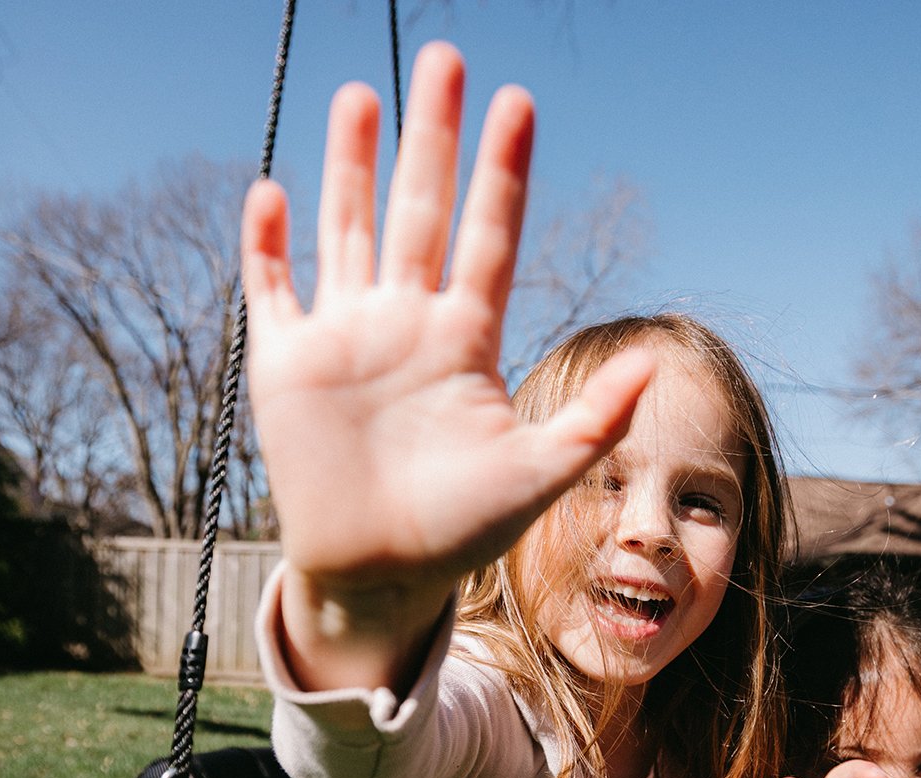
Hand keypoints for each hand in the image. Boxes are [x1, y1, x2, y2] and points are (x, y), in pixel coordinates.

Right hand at [242, 43, 655, 690]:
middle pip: (422, 209)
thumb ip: (593, 420)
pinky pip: (273, 289)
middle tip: (445, 59)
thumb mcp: (539, 474)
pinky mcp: (288, 365)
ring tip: (362, 95)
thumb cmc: (462, 528)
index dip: (504, 171)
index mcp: (467, 336)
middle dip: (433, 137)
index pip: (490, 234)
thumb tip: (654, 361)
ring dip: (351, 165)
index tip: (519, 103)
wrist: (380, 574)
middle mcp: (407, 321)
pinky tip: (272, 190)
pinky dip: (267, 244)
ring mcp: (345, 336)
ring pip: (349, 229)